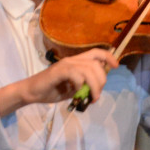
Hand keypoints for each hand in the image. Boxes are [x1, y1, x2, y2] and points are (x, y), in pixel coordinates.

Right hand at [0, 48, 118, 116]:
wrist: (32, 92)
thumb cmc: (52, 90)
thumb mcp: (73, 89)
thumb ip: (85, 85)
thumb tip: (97, 89)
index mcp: (77, 62)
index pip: (96, 52)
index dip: (108, 57)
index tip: (116, 66)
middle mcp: (72, 60)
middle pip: (96, 63)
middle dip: (102, 80)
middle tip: (96, 95)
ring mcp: (65, 64)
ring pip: (89, 70)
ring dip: (94, 85)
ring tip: (91, 97)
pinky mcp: (59, 71)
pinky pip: (77, 75)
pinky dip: (80, 85)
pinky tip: (76, 92)